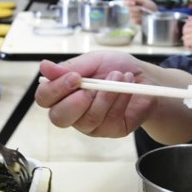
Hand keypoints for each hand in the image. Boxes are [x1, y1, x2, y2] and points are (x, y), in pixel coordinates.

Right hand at [35, 55, 156, 137]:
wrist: (146, 78)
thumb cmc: (116, 68)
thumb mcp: (93, 61)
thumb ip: (70, 67)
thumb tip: (44, 66)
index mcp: (64, 93)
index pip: (45, 98)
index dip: (55, 90)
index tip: (74, 77)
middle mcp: (73, 112)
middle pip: (58, 118)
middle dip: (74, 103)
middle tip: (90, 88)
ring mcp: (91, 124)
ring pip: (88, 119)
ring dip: (105, 96)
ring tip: (118, 76)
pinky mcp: (111, 130)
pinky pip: (110, 120)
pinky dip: (120, 100)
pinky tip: (128, 86)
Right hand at [123, 0, 157, 21]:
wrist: (156, 14)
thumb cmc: (150, 7)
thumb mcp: (145, 1)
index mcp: (133, 3)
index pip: (126, 2)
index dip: (128, 3)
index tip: (133, 3)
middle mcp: (132, 9)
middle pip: (130, 9)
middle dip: (137, 8)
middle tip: (143, 9)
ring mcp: (133, 16)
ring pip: (132, 15)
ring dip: (139, 14)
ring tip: (145, 14)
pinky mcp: (135, 22)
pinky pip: (134, 20)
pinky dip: (139, 18)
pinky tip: (143, 18)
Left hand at [181, 17, 191, 49]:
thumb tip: (189, 17)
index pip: (188, 23)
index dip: (186, 28)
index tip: (188, 32)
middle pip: (185, 30)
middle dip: (185, 35)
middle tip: (189, 38)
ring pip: (184, 37)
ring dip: (186, 41)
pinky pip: (186, 43)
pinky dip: (187, 46)